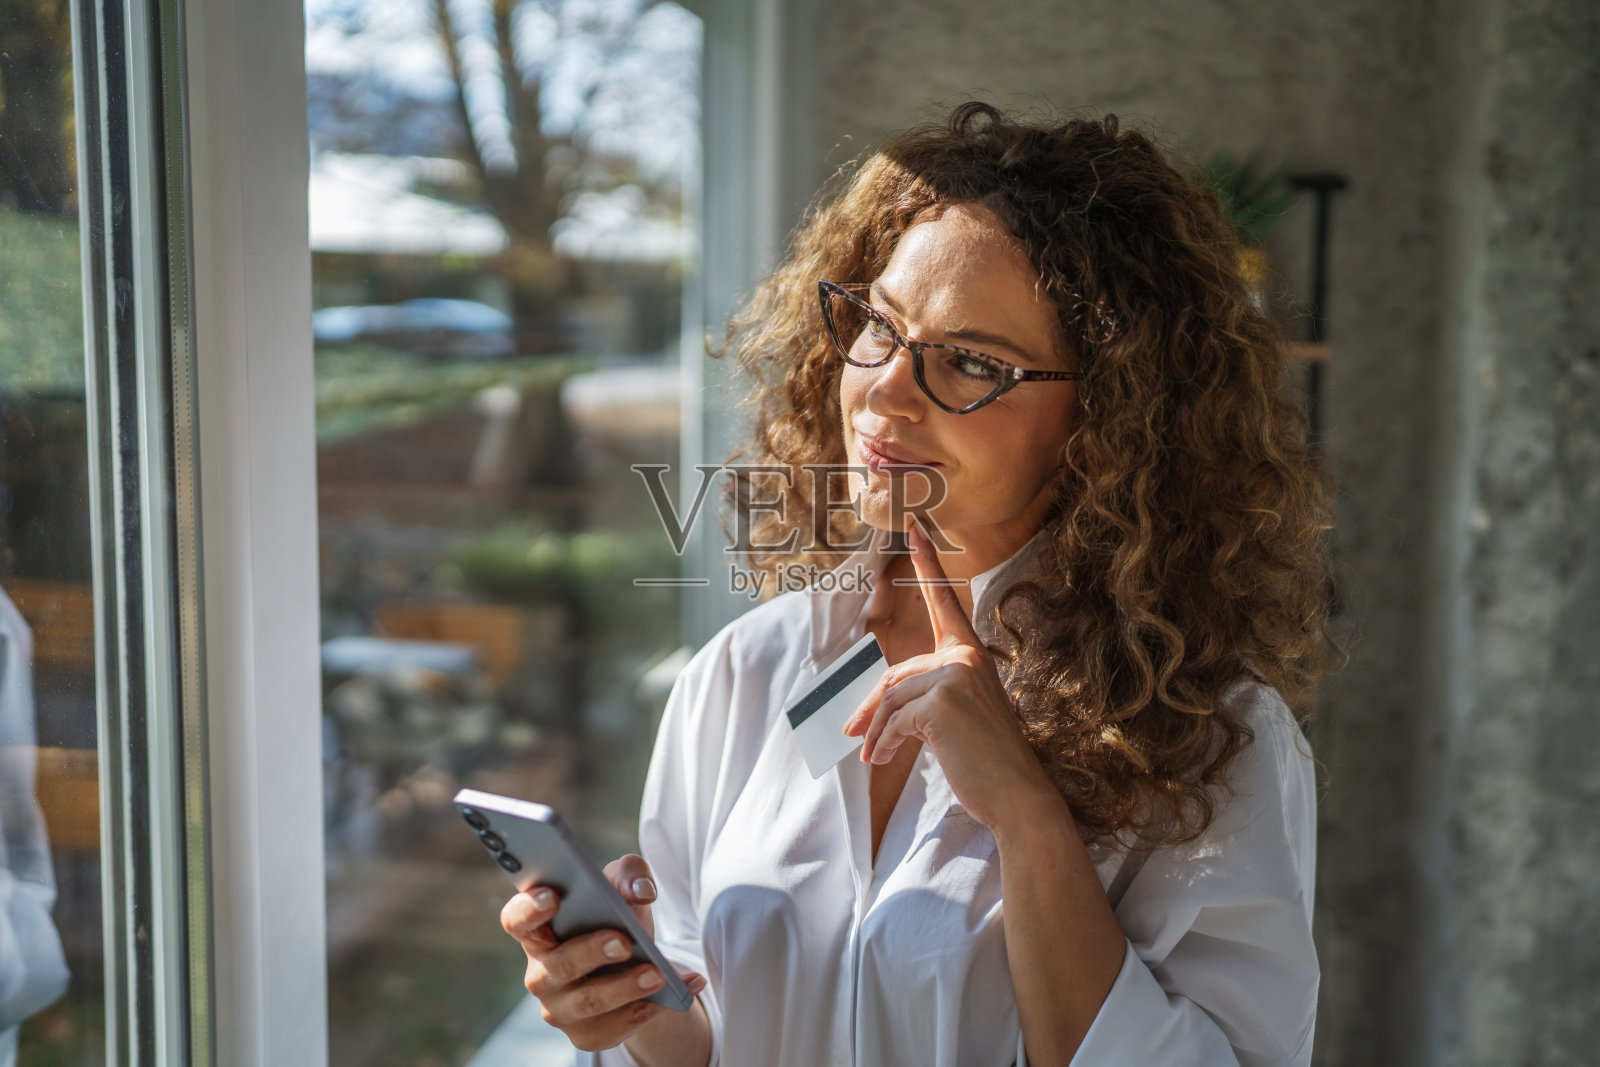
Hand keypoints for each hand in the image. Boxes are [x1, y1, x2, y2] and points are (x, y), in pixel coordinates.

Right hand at [500, 853, 708, 1052]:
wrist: (637, 963)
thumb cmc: (618, 917)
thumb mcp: (624, 887)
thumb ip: (629, 874)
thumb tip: (641, 891)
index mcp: (539, 930)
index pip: (516, 921)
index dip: (528, 909)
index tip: (553, 897)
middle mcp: (541, 972)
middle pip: (558, 965)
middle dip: (592, 952)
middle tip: (624, 942)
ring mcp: (559, 1007)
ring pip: (588, 1002)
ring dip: (625, 987)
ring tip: (658, 974)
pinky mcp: (585, 1034)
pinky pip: (614, 1028)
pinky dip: (649, 1009)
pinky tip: (677, 991)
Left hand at [842, 518, 1058, 830]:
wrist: (1018, 796)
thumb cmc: (986, 762)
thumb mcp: (953, 718)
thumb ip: (923, 697)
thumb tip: (866, 714)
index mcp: (971, 654)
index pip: (944, 601)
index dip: (927, 562)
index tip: (913, 523)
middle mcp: (966, 657)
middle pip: (896, 673)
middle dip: (871, 708)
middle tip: (850, 734)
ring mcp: (956, 676)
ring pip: (892, 697)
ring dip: (877, 732)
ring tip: (875, 756)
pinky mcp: (943, 701)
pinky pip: (894, 718)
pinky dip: (884, 741)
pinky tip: (884, 758)